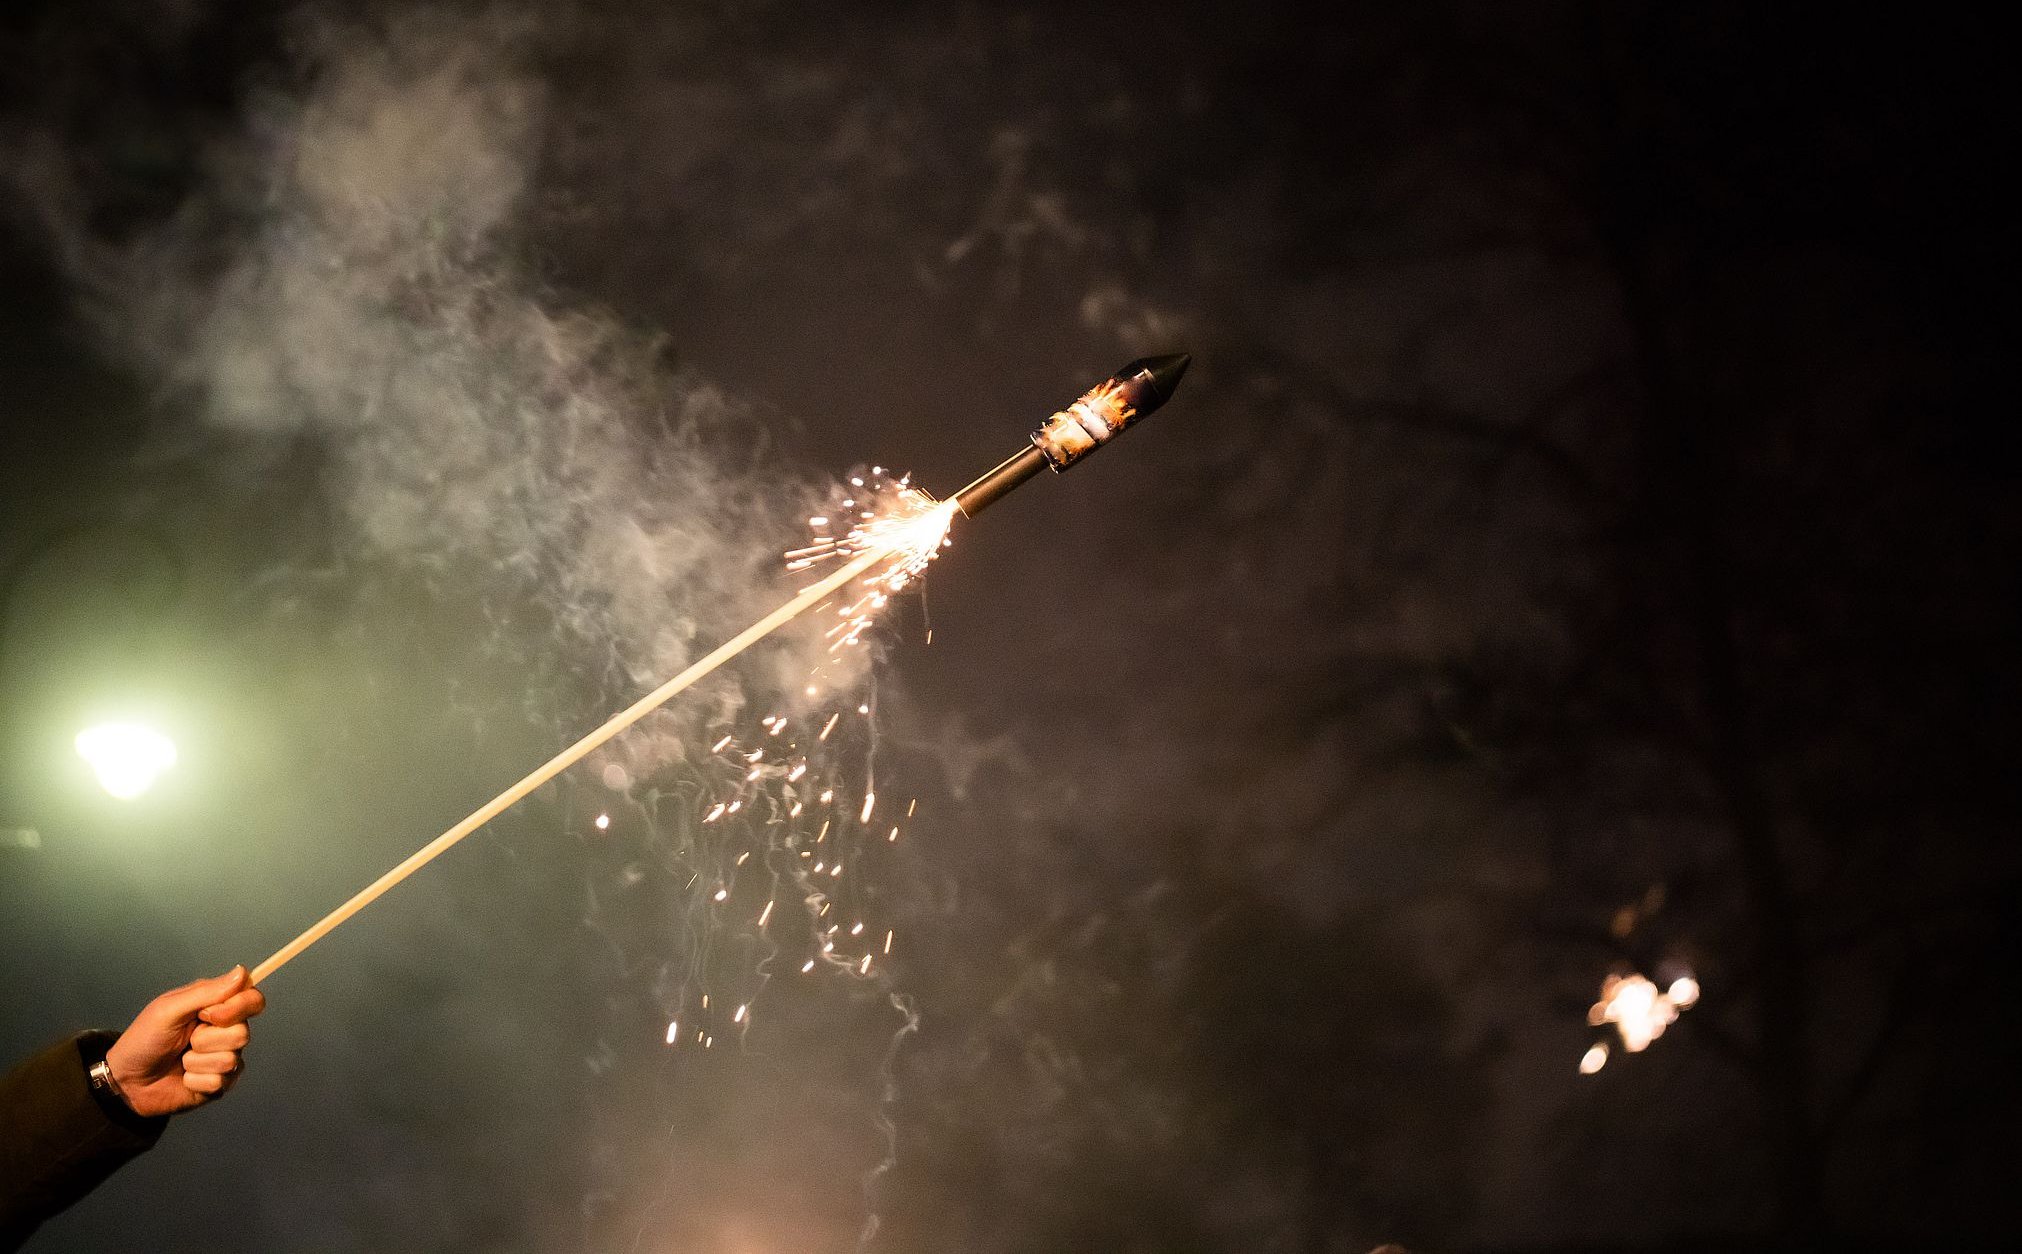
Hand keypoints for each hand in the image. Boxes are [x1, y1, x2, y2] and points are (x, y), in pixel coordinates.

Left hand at [104, 966, 266, 1116]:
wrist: (126, 1082)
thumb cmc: (143, 1040)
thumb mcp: (168, 1010)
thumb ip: (206, 992)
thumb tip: (243, 972)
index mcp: (216, 1007)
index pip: (252, 1000)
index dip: (239, 1007)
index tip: (209, 1015)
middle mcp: (225, 1032)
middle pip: (243, 1033)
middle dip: (207, 1039)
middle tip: (185, 1040)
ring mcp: (224, 1058)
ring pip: (230, 1059)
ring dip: (197, 1061)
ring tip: (180, 1060)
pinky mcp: (218, 1084)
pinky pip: (220, 1081)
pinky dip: (195, 1080)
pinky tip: (183, 1078)